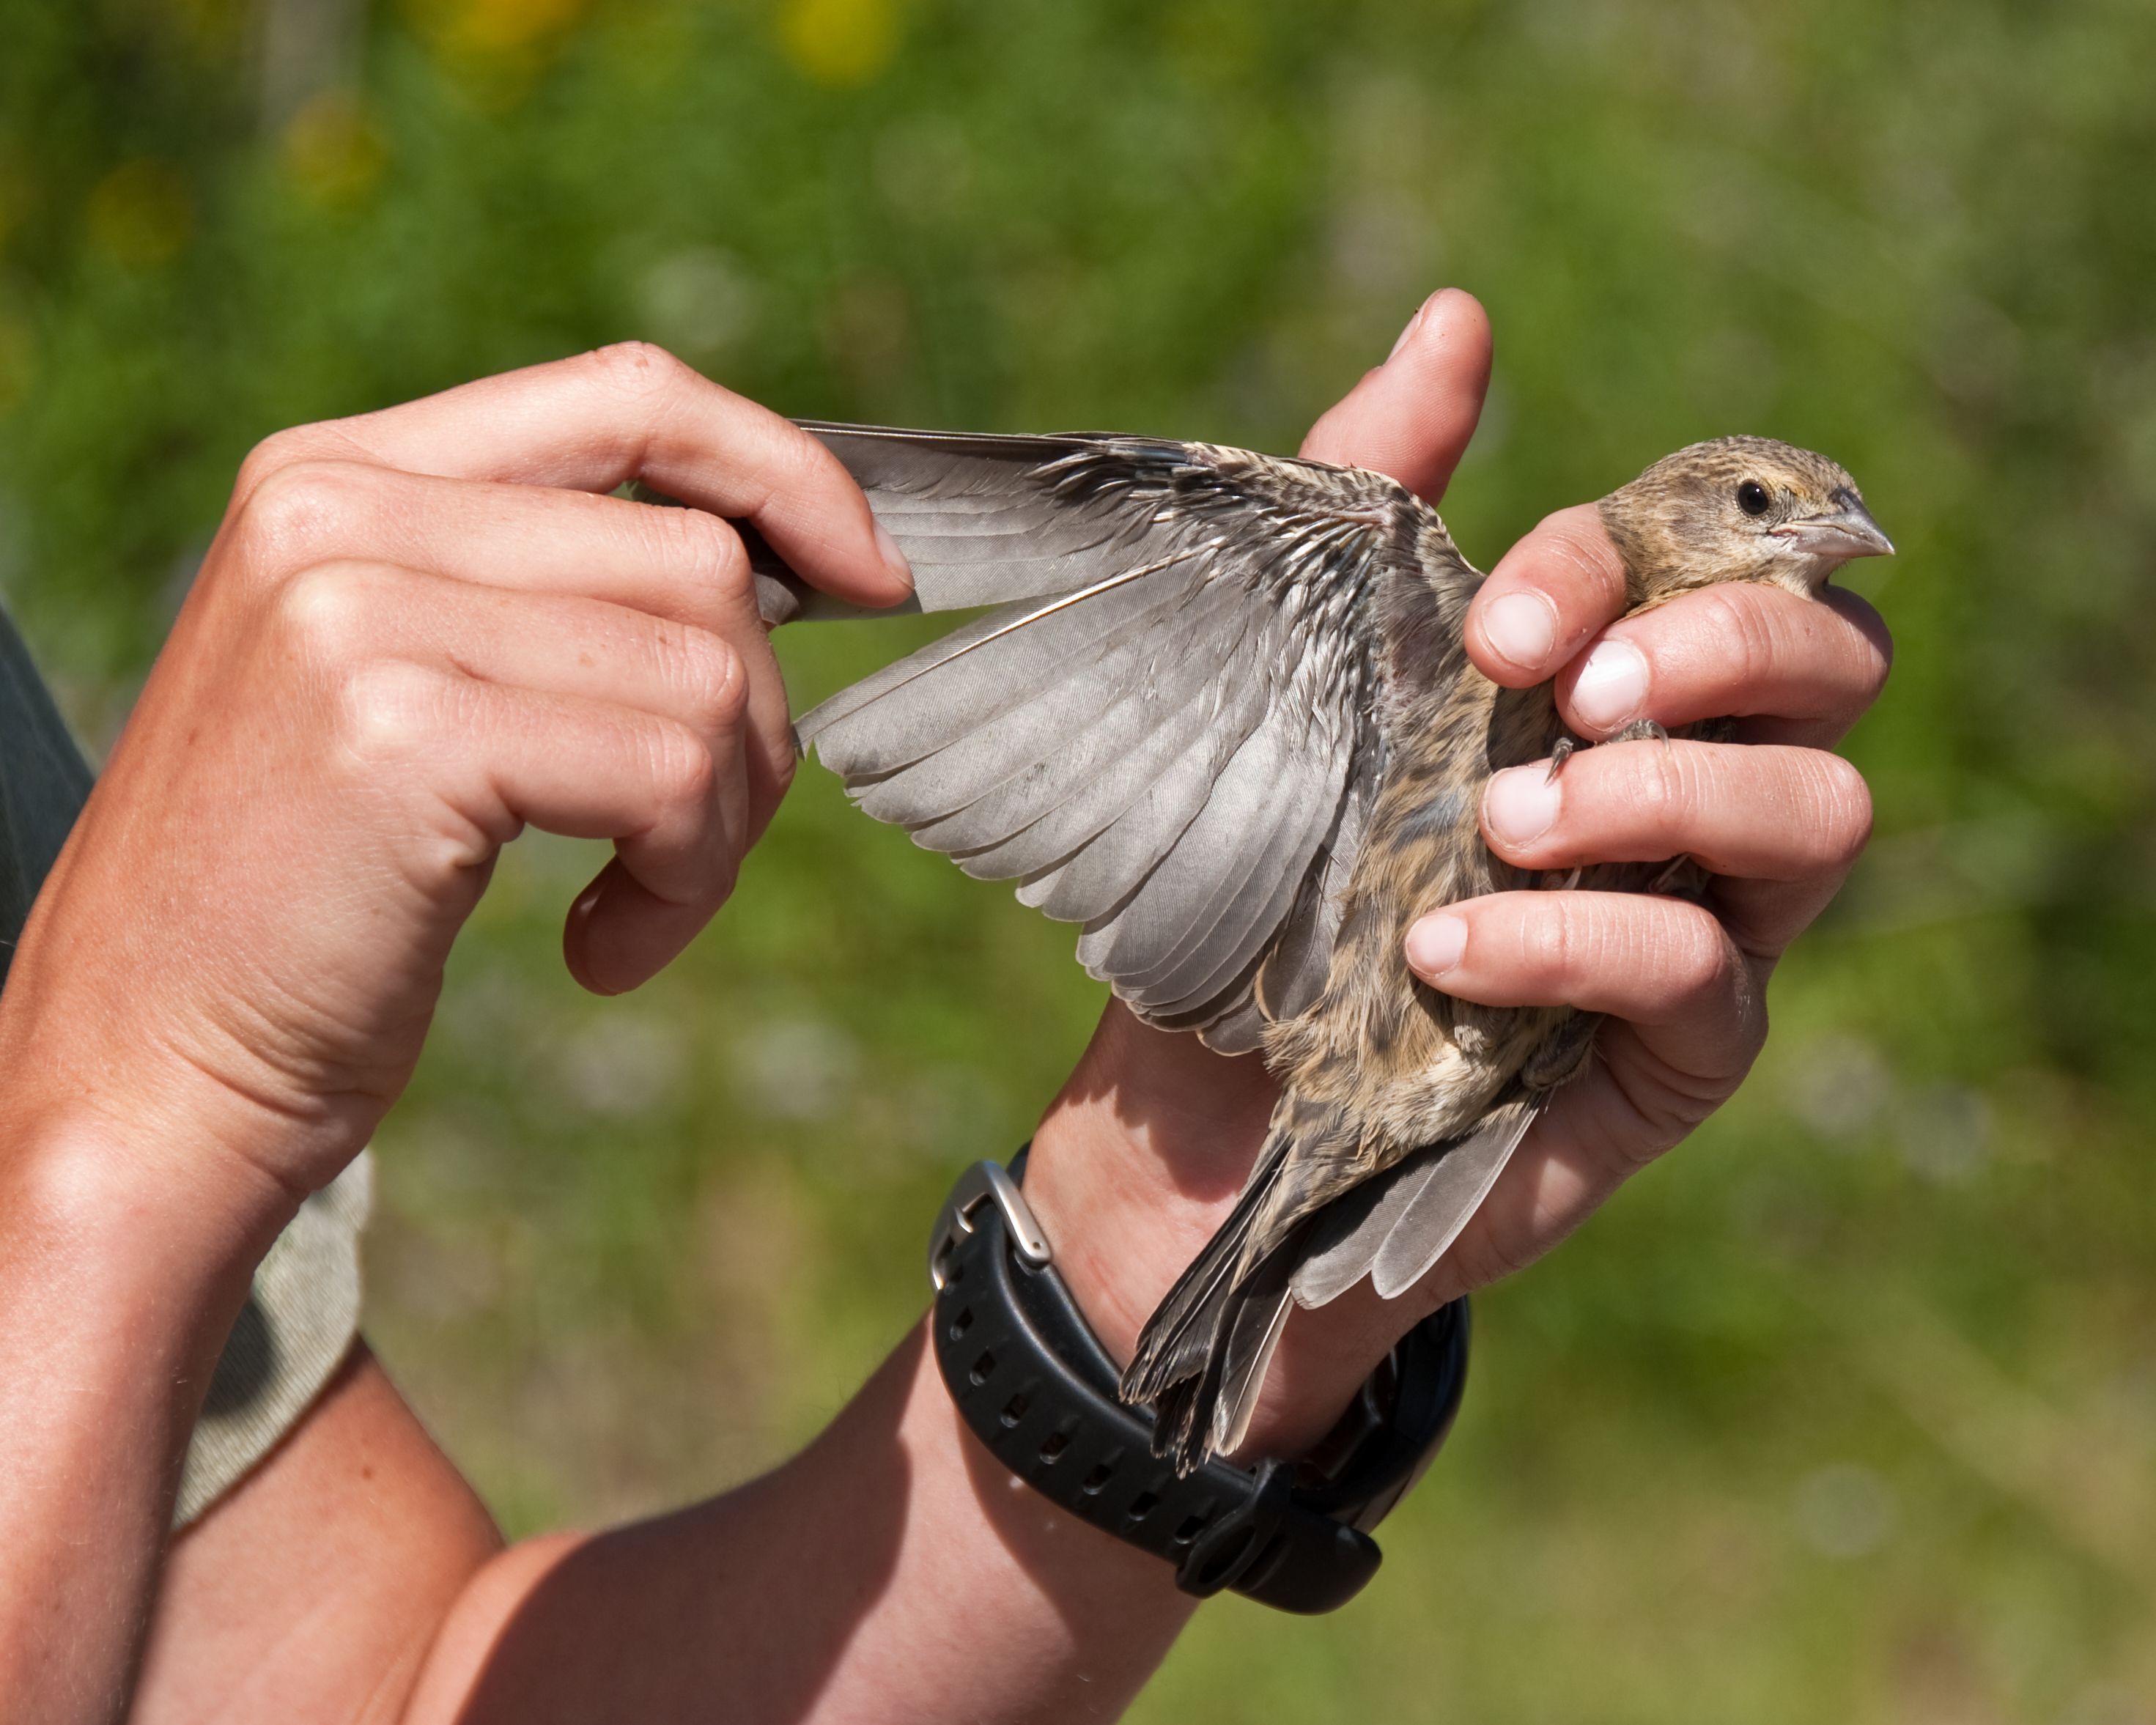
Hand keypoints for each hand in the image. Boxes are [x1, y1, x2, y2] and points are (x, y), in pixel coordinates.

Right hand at [0, 344, 910, 1207]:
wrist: (143, 1074)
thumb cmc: (298, 906)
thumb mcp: (398, 689)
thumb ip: (536, 590)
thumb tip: (772, 564)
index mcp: (333, 474)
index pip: (627, 397)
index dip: (782, 472)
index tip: (868, 575)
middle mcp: (336, 509)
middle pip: (699, 557)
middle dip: (751, 720)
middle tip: (685, 844)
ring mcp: (360, 610)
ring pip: (707, 671)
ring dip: (719, 821)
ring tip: (633, 903)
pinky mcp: (404, 731)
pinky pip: (673, 773)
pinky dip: (683, 881)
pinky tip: (601, 950)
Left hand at [1021, 289, 1888, 1456]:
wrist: (1191, 1112)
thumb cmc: (1255, 881)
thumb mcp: (1303, 669)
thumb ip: (1381, 496)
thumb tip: (1458, 315)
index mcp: (1608, 670)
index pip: (1713, 551)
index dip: (1626, 559)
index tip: (1495, 623)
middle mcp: (1681, 778)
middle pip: (1835, 659)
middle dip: (1720, 647)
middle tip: (1563, 694)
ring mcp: (1698, 916)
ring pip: (1821, 810)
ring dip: (1667, 792)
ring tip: (1503, 825)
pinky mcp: (1675, 1052)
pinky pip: (1711, 971)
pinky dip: (1586, 938)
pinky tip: (1454, 946)